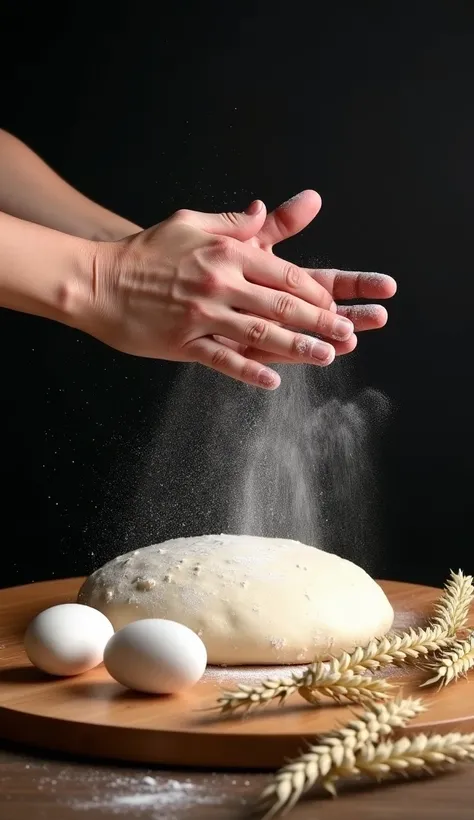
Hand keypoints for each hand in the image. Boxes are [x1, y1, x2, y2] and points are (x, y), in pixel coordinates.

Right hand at [86, 203, 354, 388]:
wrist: (98, 280)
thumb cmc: (147, 251)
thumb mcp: (192, 224)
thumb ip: (234, 223)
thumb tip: (265, 210)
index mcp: (227, 254)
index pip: (284, 274)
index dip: (315, 292)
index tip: (336, 304)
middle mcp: (219, 283)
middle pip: (281, 305)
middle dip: (320, 320)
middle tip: (351, 332)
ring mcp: (202, 315)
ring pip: (260, 334)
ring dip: (297, 346)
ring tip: (327, 356)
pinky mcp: (183, 343)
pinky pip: (223, 360)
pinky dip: (250, 371)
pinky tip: (273, 382)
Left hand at [217, 190, 396, 363]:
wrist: (160, 282)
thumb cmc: (203, 261)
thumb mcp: (243, 241)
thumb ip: (277, 226)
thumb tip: (312, 199)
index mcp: (282, 283)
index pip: (329, 283)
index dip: (358, 285)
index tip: (385, 287)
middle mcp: (274, 310)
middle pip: (321, 314)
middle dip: (352, 315)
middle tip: (379, 317)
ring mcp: (256, 332)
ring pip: (296, 338)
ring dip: (323, 340)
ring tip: (350, 340)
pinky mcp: (232, 351)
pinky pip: (256, 358)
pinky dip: (276, 362)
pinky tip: (293, 368)